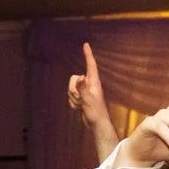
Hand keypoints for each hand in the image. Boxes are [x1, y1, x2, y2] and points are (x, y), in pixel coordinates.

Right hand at [66, 43, 119, 159]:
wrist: (97, 124)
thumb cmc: (96, 112)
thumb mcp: (88, 100)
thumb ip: (82, 88)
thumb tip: (80, 76)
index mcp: (94, 82)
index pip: (90, 64)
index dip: (88, 54)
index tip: (86, 44)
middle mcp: (89, 84)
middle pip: (74, 79)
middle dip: (73, 90)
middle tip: (80, 99)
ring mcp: (85, 91)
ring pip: (71, 89)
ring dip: (73, 98)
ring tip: (81, 105)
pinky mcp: (81, 98)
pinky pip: (71, 97)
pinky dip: (73, 103)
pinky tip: (80, 108)